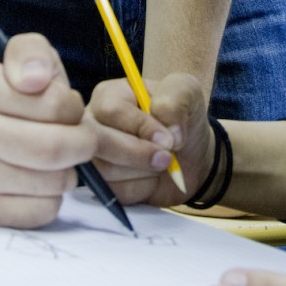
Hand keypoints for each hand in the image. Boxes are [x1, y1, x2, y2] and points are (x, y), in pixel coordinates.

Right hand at [0, 33, 96, 228]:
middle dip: (82, 144)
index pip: (56, 105)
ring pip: (51, 183)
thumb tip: (34, 80)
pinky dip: (53, 198)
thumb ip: (33, 53)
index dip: (74, 108)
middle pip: (52, 150)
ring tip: (57, 156)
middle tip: (81, 138)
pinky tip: (40, 180)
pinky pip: (42, 211)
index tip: (66, 107)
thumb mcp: (28, 57)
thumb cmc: (16, 92)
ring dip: (69, 171)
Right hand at [89, 73, 212, 206]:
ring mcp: (94, 155)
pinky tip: (151, 178)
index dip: (140, 126)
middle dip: (139, 154)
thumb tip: (166, 130)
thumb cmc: (182, 118)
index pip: (112, 110)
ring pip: (105, 170)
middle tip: (167, 158)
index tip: (168, 139)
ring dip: (144, 171)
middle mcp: (93, 123)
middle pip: (98, 142)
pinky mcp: (101, 184)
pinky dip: (141, 188)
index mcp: (109, 94)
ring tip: (162, 163)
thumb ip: (175, 100)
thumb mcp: (188, 93)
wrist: (192, 156)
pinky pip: (114, 192)